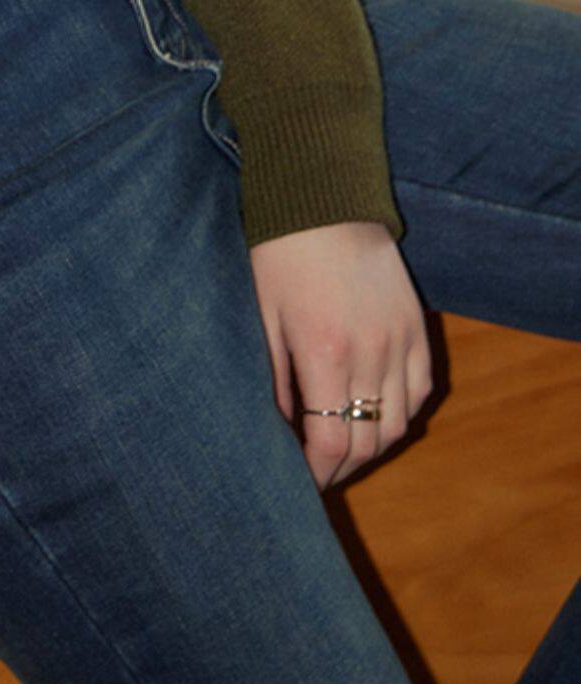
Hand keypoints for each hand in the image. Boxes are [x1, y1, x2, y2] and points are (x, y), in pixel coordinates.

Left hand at [248, 220, 433, 490]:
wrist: (325, 199)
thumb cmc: (280, 253)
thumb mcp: (262, 315)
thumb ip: (273, 378)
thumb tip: (279, 431)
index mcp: (324, 351)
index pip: (331, 440)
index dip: (317, 473)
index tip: (301, 484)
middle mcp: (370, 351)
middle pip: (367, 442)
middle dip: (341, 467)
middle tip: (319, 472)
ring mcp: (400, 339)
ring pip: (398, 425)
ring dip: (372, 447)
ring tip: (345, 450)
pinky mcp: (418, 327)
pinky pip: (420, 391)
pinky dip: (400, 415)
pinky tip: (376, 417)